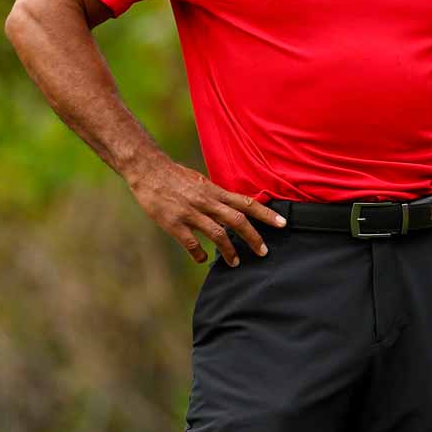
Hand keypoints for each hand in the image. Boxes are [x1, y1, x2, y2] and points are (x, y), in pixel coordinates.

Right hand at [126, 156, 284, 265]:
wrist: (148, 170)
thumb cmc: (176, 177)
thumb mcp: (202, 182)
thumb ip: (218, 196)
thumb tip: (234, 206)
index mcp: (215, 191)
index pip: (247, 202)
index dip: (266, 213)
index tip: (282, 223)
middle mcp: (207, 202)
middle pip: (237, 220)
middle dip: (253, 237)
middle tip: (263, 252)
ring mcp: (190, 213)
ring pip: (217, 233)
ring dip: (229, 250)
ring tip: (235, 262)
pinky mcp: (173, 223)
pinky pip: (191, 243)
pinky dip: (199, 253)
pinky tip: (202, 259)